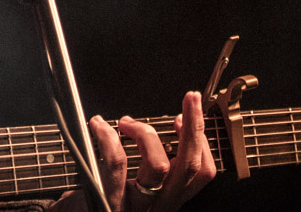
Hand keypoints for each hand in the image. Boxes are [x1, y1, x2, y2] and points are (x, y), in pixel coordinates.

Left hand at [53, 92, 215, 211]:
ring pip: (159, 165)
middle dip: (194, 126)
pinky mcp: (110, 204)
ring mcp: (136, 208)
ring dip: (144, 132)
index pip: (201, 172)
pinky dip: (108, 139)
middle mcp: (159, 206)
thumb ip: (149, 164)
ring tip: (126, 122)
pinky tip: (99, 127)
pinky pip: (117, 165)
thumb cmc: (100, 201)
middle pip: (189, 166)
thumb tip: (161, 126)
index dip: (201, 141)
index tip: (185, 117)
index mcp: (168, 199)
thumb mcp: (136, 189)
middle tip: (189, 98)